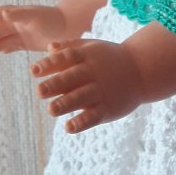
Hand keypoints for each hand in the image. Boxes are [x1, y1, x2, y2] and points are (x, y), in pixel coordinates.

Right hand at [0, 4, 67, 52]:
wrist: (69, 28)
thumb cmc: (51, 18)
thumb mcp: (34, 16)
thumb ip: (19, 15)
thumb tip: (3, 14)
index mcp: (19, 14)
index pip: (0, 13)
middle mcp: (18, 23)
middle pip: (1, 28)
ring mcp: (23, 34)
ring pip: (6, 39)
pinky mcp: (28, 44)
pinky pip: (14, 46)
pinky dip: (7, 49)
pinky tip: (0, 52)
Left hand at [30, 38, 145, 133]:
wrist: (142, 70)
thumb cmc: (110, 58)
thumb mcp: (93, 47)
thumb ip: (70, 47)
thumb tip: (49, 48)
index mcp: (88, 56)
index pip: (66, 58)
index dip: (50, 64)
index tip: (33, 71)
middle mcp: (94, 73)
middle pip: (73, 78)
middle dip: (56, 85)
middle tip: (39, 91)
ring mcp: (102, 91)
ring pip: (82, 97)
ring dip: (66, 104)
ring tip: (51, 110)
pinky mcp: (109, 108)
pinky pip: (94, 116)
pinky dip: (82, 122)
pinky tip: (69, 127)